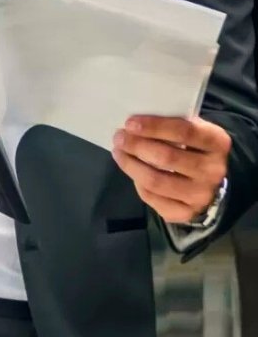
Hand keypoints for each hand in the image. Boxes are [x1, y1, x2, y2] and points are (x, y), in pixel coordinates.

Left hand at [112, 115, 229, 224]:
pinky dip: (138, 184)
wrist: (208, 180)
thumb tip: (135, 123)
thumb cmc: (192, 147)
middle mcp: (214, 171)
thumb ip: (170, 122)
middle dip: (136, 146)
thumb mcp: (191, 129)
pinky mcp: (186, 213)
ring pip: (156, 181)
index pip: (184, 132)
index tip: (130, 124)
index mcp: (217, 142)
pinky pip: (153, 198)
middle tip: (119, 138)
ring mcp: (201, 195)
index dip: (154, 127)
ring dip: (131, 165)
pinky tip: (133, 171)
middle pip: (167, 158)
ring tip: (119, 152)